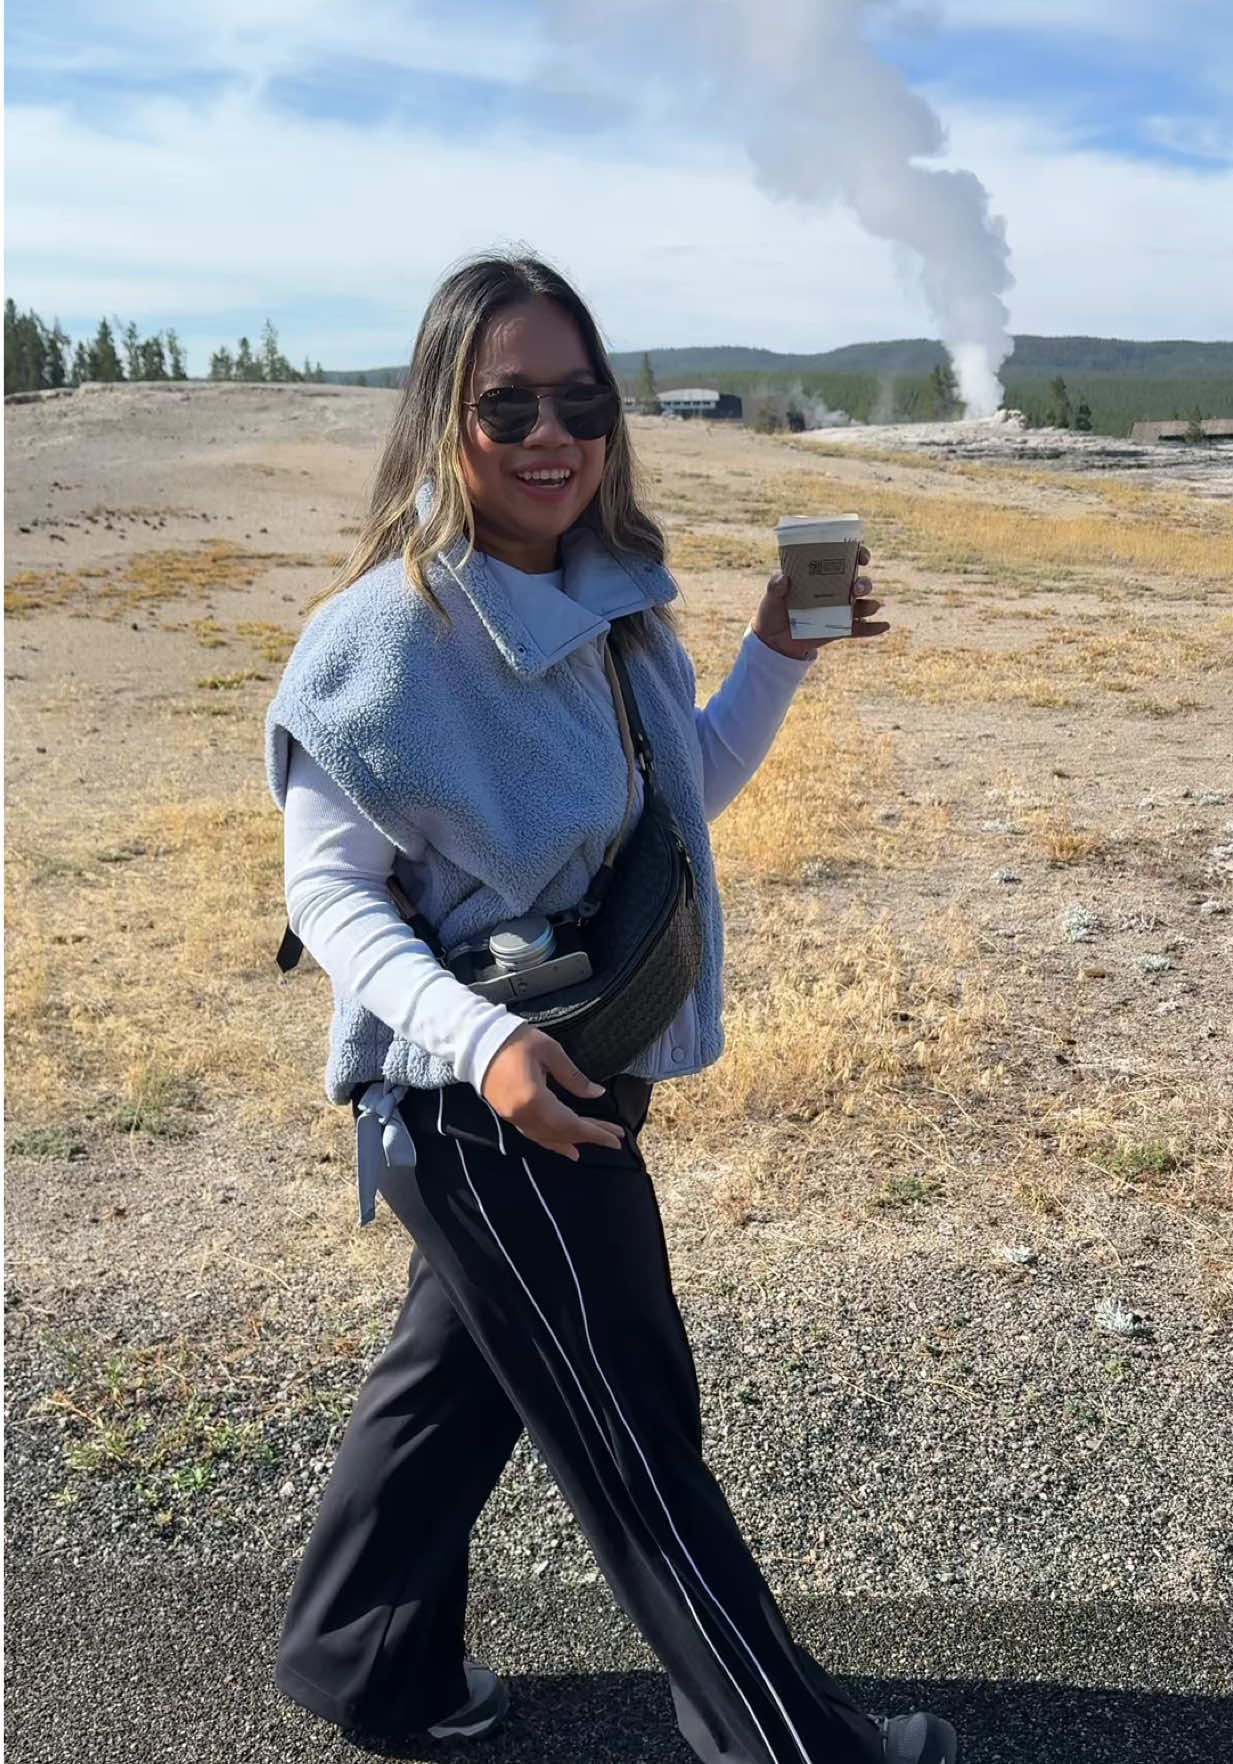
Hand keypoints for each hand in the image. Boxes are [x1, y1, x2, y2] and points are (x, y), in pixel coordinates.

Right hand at [480, 1025, 625, 1161]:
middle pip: (561, 1133)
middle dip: (588, 1136)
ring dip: (569, 1143)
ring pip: (546, 1137)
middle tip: (613, 1140)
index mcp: (534, 1099)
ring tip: (585, 1150)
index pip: (571, 1123)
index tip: (616, 1138)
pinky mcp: (507, 1114)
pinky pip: (532, 1134)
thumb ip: (573, 1077)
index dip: (595, 1132)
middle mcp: (523, 1115)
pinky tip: (559, 1145)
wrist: (476, 1040)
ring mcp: (513, 1117)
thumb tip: (597, 1094)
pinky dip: (549, 1141)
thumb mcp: (550, 1051)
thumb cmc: (516, 1040)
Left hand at [750, 545, 888, 660]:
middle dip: (864, 583)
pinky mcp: (841, 629)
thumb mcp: (771, 598)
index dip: (858, 554)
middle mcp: (835, 590)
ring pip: (862, 603)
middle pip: (858, 581)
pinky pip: (861, 628)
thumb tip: (782, 579)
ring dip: (870, 603)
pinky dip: (873, 627)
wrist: (774, 641)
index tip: (861, 555)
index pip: (845, 560)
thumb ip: (775, 587)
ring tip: (871, 606)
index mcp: (822, 576)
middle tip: (856, 588)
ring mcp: (840, 610)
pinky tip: (884, 626)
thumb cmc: (773, 612)